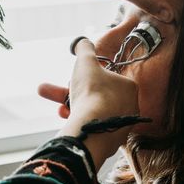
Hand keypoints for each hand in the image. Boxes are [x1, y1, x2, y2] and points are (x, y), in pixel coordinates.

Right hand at [38, 38, 138, 167]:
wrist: (92, 128)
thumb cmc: (92, 91)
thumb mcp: (85, 62)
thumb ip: (84, 49)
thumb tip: (82, 41)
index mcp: (128, 86)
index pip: (104, 78)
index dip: (85, 77)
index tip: (71, 79)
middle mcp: (129, 106)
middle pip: (96, 95)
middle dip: (72, 93)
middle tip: (54, 93)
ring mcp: (121, 125)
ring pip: (93, 112)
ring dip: (72, 108)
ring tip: (59, 111)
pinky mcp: (112, 141)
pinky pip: (93, 128)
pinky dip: (80, 123)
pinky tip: (68, 122)